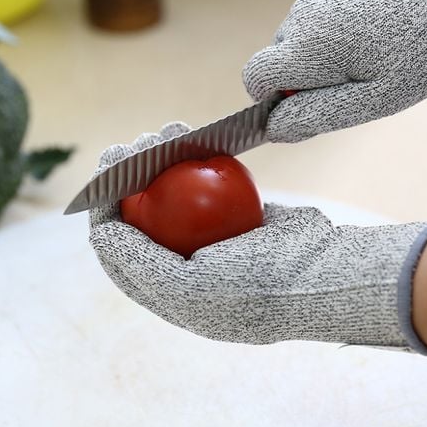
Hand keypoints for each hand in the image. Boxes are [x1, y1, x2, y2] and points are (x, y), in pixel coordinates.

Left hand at [88, 123, 426, 351]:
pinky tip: (188, 136)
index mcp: (173, 294)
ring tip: (162, 131)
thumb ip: (143, 266)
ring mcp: (216, 239)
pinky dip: (195, 158)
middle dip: (131, 179)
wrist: (325, 271)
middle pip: (147, 219)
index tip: (102, 184)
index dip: (106, 218)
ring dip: (162, 161)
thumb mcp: (192, 289)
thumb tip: (101, 237)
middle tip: (127, 145)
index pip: (123, 256)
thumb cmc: (259, 287)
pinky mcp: (239, 215)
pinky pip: (209, 182)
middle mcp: (190, 267)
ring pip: (176, 194)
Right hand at [243, 0, 426, 141]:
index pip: (255, 77)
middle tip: (359, 76)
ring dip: (324, 46)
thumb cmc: (422, 48)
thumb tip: (275, 128)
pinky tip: (379, 18)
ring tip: (376, 44)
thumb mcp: (374, 98)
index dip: (273, 97)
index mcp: (305, 46)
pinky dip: (338, 20)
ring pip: (302, 31)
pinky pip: (321, 8)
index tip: (306, 101)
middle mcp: (302, 12)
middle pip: (281, 55)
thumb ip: (318, 115)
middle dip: (306, 73)